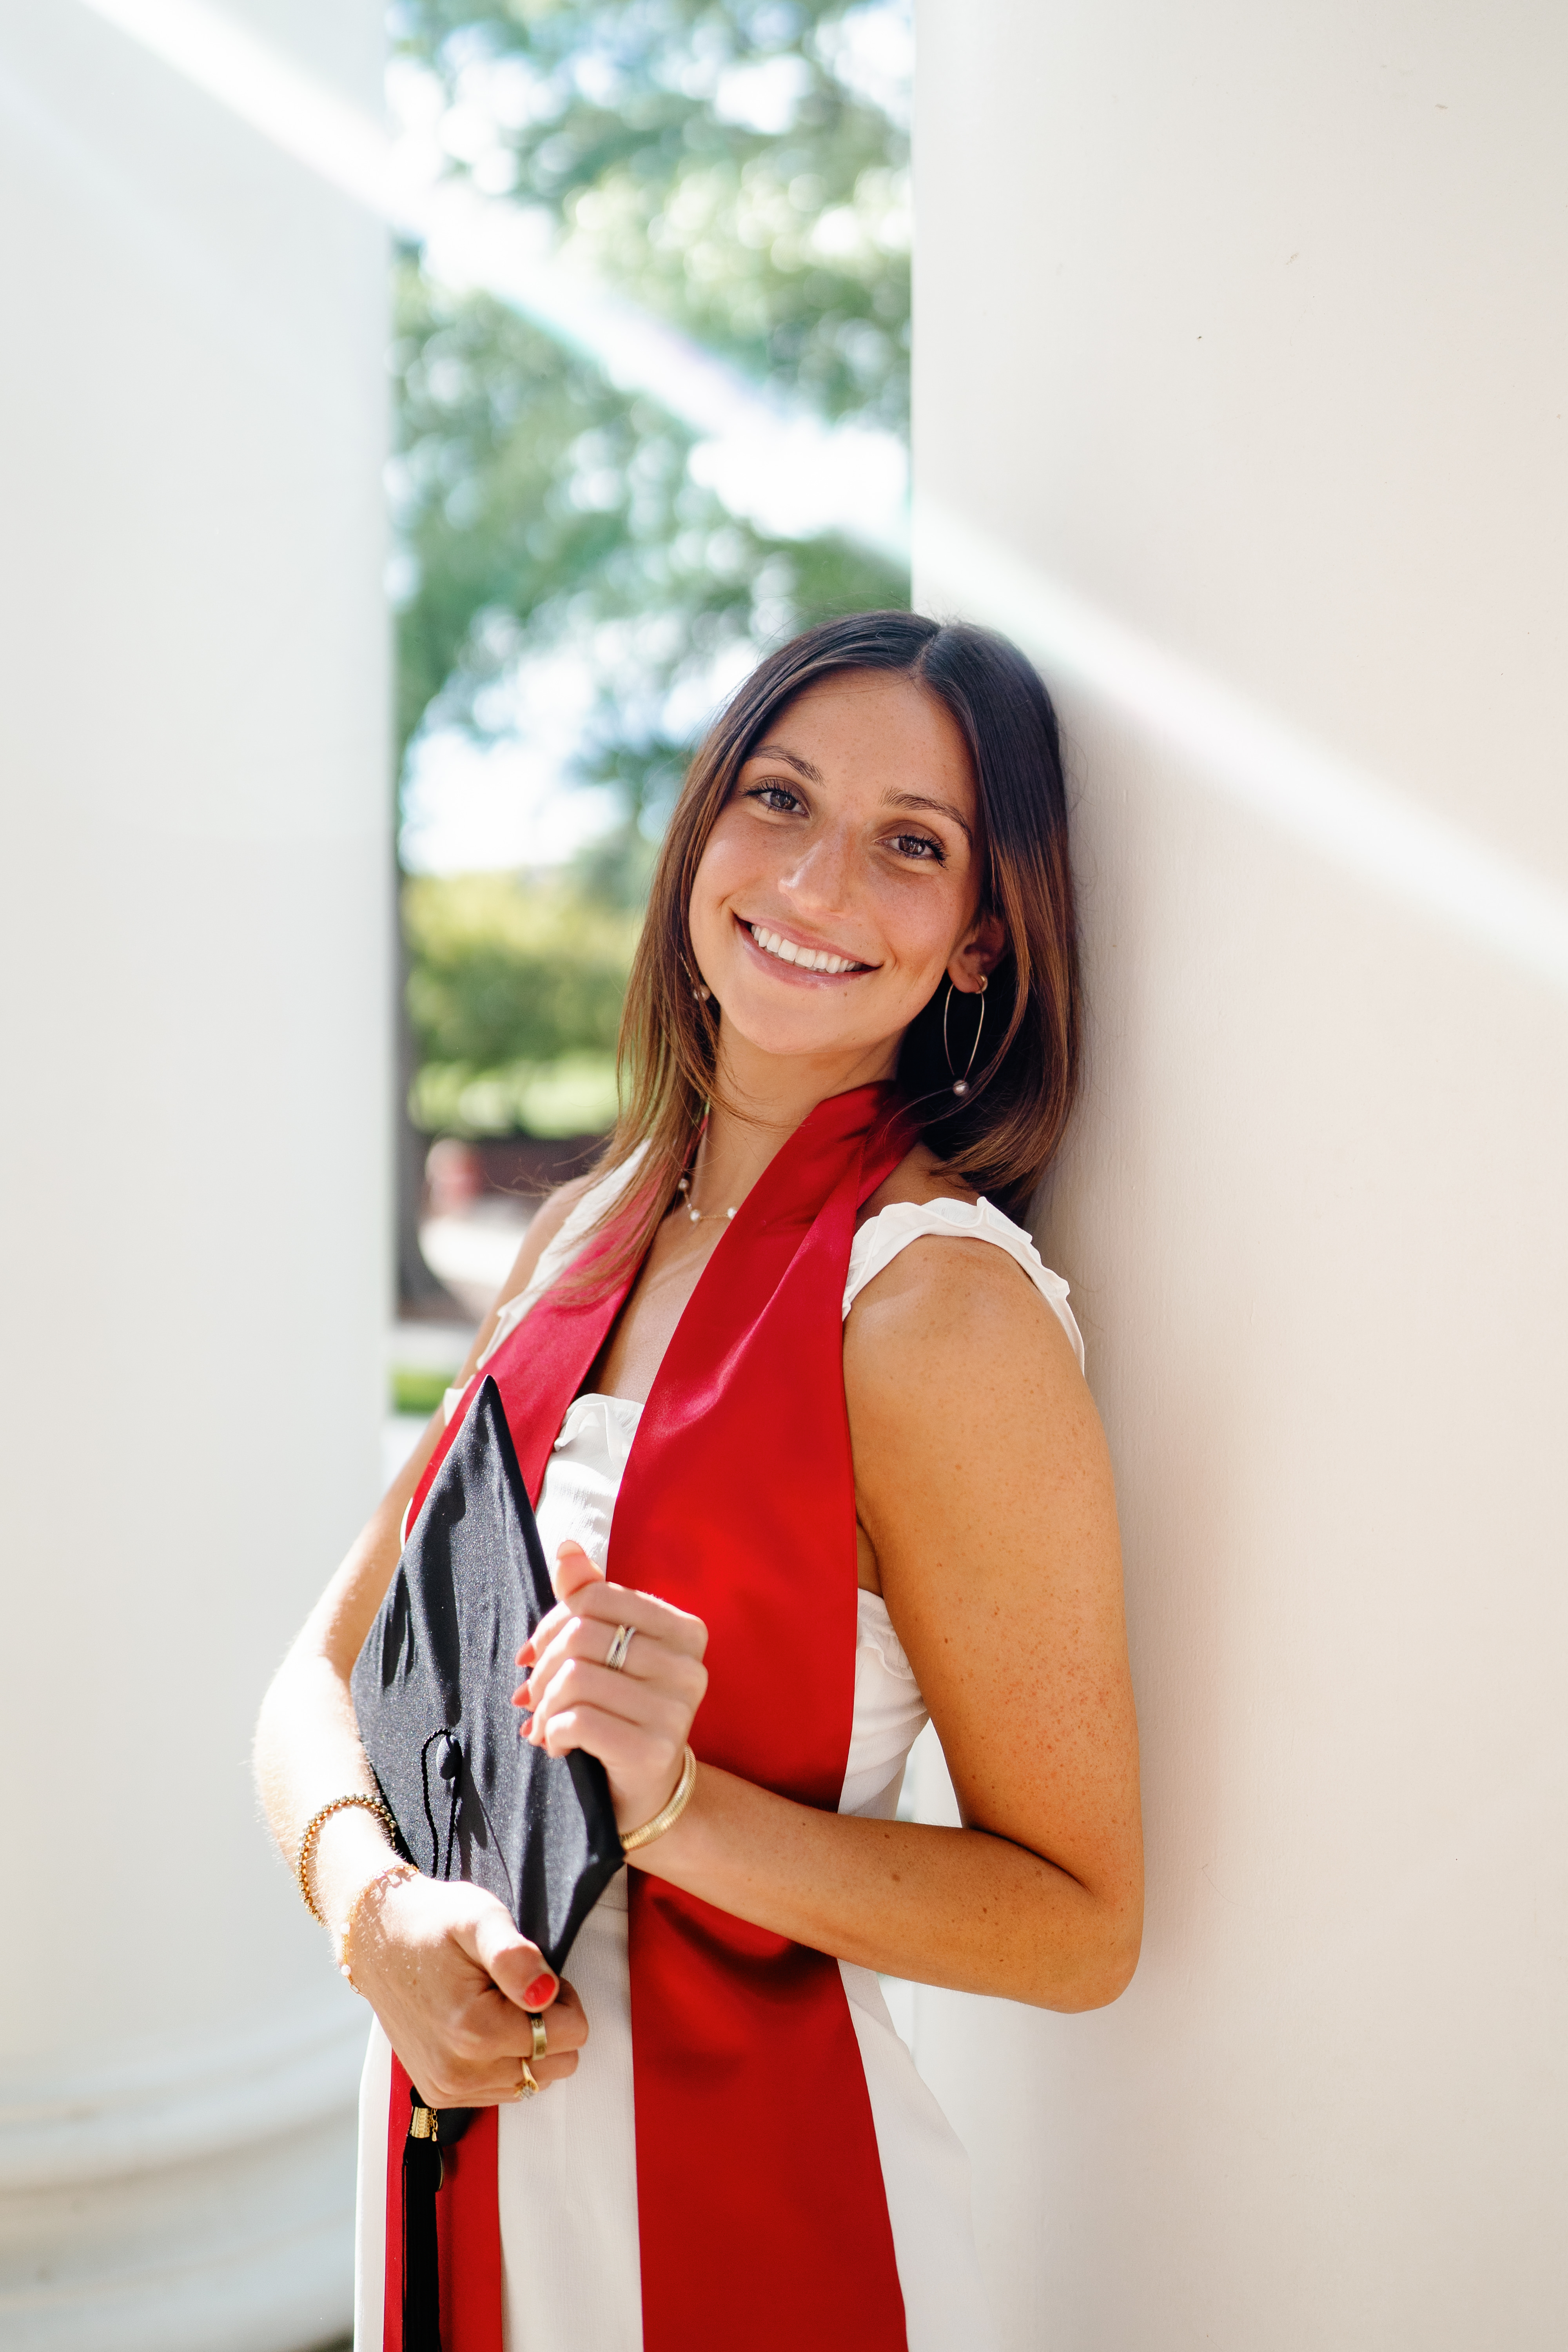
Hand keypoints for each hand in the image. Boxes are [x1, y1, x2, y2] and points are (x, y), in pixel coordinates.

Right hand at [347, 1870, 586, 2106]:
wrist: (377, 1941)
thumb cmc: (430, 1924)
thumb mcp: (478, 1917)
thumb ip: (515, 1956)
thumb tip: (546, 1993)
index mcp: (475, 2032)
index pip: (571, 2034)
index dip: (563, 1997)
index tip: (533, 1975)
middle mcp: (460, 2072)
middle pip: (557, 2063)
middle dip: (549, 2024)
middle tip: (516, 1988)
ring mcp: (448, 2088)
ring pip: (534, 2079)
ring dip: (527, 2043)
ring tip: (496, 2004)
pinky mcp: (440, 2093)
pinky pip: (504, 2089)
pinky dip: (506, 2060)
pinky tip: (483, 2026)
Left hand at [515, 1541, 707, 1839]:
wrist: (645, 1791)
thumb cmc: (621, 1709)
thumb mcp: (607, 1651)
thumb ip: (589, 1598)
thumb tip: (567, 1548)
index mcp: (685, 1631)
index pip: (597, 1596)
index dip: (554, 1620)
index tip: (537, 1652)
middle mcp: (689, 1668)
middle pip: (582, 1635)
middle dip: (543, 1667)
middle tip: (532, 1693)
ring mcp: (676, 1712)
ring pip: (575, 1678)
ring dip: (544, 1705)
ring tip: (544, 1721)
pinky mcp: (653, 1751)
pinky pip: (578, 1721)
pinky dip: (552, 1733)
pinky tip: (556, 1745)